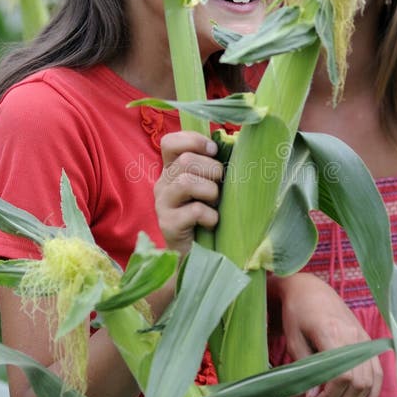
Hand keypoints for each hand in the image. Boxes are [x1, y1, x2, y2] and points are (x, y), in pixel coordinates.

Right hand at [154, 131, 223, 256]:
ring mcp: (162, 204)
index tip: (213, 152)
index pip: (170, 142)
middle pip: (185, 161)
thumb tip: (234, 143)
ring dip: (210, 192)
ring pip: (186, 182)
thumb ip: (212, 166)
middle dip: (211, 170)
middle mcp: (162, 184)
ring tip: (214, 203)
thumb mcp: (208, 185)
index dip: (193, 141)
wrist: (195, 254)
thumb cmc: (206, 215)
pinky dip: (210, 215)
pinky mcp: (168, 224)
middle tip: (219, 185)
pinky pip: (194, 210)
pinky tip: (212, 222)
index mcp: (171, 170)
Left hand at [270, 272, 382, 396]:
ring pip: (369, 380)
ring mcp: (363, 339)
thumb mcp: (293, 340)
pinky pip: (377, 370)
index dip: (330, 395)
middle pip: (357, 382)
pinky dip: (373, 392)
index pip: (342, 375)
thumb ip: (304, 370)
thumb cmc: (297, 313)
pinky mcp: (366, 341)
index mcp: (331, 333)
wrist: (311, 289)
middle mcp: (352, 337)